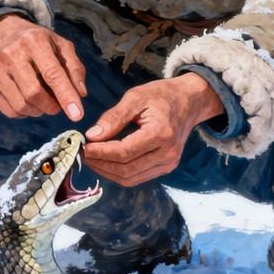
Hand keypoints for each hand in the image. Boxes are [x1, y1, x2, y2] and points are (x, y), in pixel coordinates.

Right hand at [0, 14, 86, 119]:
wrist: (2, 34)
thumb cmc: (38, 43)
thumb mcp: (61, 46)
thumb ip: (74, 68)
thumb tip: (80, 94)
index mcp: (34, 41)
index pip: (52, 74)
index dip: (66, 96)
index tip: (77, 114)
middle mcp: (10, 54)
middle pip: (34, 94)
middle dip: (51, 107)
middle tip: (58, 105)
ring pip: (22, 106)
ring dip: (39, 111)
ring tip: (44, 101)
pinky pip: (10, 112)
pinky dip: (25, 113)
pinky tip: (29, 102)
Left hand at [84, 73, 223, 185]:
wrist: (190, 101)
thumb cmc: (162, 95)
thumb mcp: (136, 97)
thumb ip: (113, 117)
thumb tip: (92, 136)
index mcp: (161, 134)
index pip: (124, 152)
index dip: (101, 152)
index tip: (84, 146)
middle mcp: (167, 154)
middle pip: (126, 170)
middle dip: (100, 164)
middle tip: (83, 153)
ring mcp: (168, 164)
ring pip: (130, 178)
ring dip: (107, 172)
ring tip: (91, 158)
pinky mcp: (166, 168)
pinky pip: (137, 177)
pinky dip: (118, 173)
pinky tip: (106, 162)